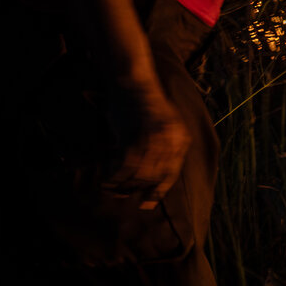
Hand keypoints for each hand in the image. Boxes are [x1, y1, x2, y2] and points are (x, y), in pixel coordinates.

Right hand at [103, 81, 193, 208]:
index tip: (146, 205)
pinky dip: (114, 177)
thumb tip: (149, 177)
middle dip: (136, 188)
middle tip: (122, 194)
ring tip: (111, 188)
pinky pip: (124, 166)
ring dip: (123, 185)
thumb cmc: (143, 102)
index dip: (157, 191)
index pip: (170, 173)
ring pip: (138, 174)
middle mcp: (170, 140)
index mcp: (180, 138)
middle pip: (154, 176)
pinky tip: (106, 180)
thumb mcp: (163, 124)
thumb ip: (162, 147)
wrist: (133, 80)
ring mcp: (152, 139)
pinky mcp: (133, 137)